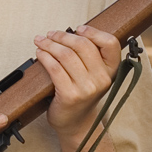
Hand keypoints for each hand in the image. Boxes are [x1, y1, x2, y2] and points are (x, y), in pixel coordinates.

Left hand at [33, 25, 120, 139]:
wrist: (76, 122)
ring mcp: (87, 88)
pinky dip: (45, 57)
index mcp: (112, 70)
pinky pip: (55, 68)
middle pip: (83, 45)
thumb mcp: (95, 75)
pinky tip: (40, 54)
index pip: (110, 43)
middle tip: (51, 34)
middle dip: (63, 36)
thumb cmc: (82, 94)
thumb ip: (91, 56)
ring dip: (50, 44)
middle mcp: (103, 79)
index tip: (78, 29)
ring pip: (66, 55)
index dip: (93, 32)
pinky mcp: (70, 95)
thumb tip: (70, 33)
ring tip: (41, 41)